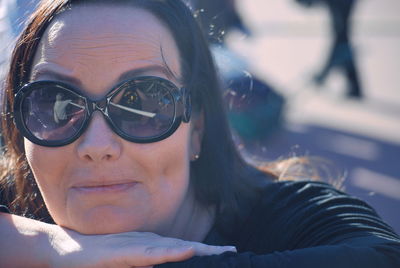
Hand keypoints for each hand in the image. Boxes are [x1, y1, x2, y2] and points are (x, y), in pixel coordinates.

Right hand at [47, 225, 235, 267]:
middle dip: (209, 250)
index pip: (184, 249)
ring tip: (219, 251)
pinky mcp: (127, 253)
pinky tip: (185, 251)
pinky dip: (170, 253)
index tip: (227, 251)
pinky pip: (152, 253)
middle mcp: (149, 245)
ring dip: (197, 250)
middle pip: (184, 247)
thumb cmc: (101, 256)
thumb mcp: (128, 259)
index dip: (205, 250)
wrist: (70, 249)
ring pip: (173, 249)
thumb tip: (168, 257)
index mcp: (152, 248)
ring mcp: (138, 247)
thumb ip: (145, 259)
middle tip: (233, 250)